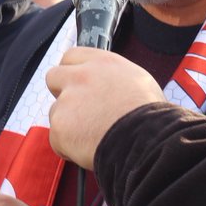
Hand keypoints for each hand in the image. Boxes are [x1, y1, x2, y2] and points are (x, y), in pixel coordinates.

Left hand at [45, 46, 164, 168]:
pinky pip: (57, 139)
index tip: (77, 84)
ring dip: (68, 124)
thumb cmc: (151, 117)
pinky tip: (89, 149)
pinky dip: (68, 147)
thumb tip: (108, 87)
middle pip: (54, 77)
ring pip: (56, 111)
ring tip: (93, 136)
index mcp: (102, 63)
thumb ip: (114, 78)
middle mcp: (82, 76)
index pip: (72, 56)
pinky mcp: (60, 126)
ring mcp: (68, 100)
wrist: (147, 141)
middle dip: (61, 93)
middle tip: (78, 111)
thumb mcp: (138, 82)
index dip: (73, 72)